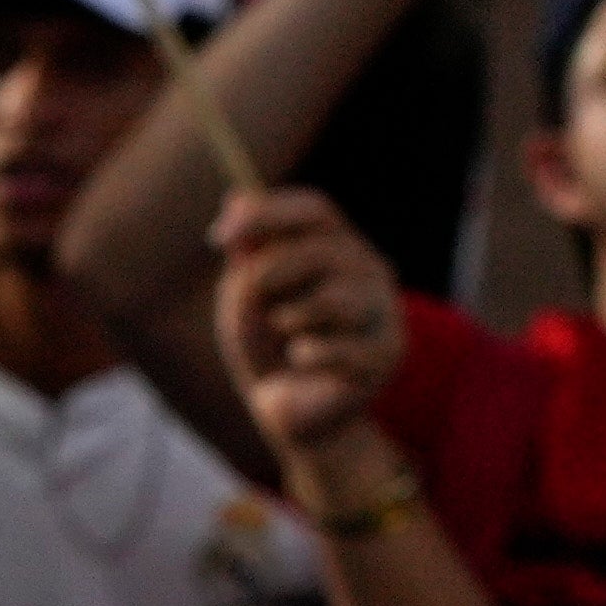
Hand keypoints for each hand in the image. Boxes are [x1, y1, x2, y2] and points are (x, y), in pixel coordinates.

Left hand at [212, 183, 411, 473]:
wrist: (288, 410)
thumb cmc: (265, 347)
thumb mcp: (244, 299)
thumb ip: (246, 255)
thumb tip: (236, 195)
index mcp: (338, 247)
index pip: (315, 210)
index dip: (267, 214)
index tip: (218, 236)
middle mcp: (370, 270)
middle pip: (324, 248)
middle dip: (273, 270)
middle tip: (250, 293)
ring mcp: (385, 311)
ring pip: (336, 297)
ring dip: (290, 317)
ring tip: (284, 331)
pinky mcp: (387, 354)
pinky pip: (339, 346)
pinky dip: (305, 355)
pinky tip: (302, 361)